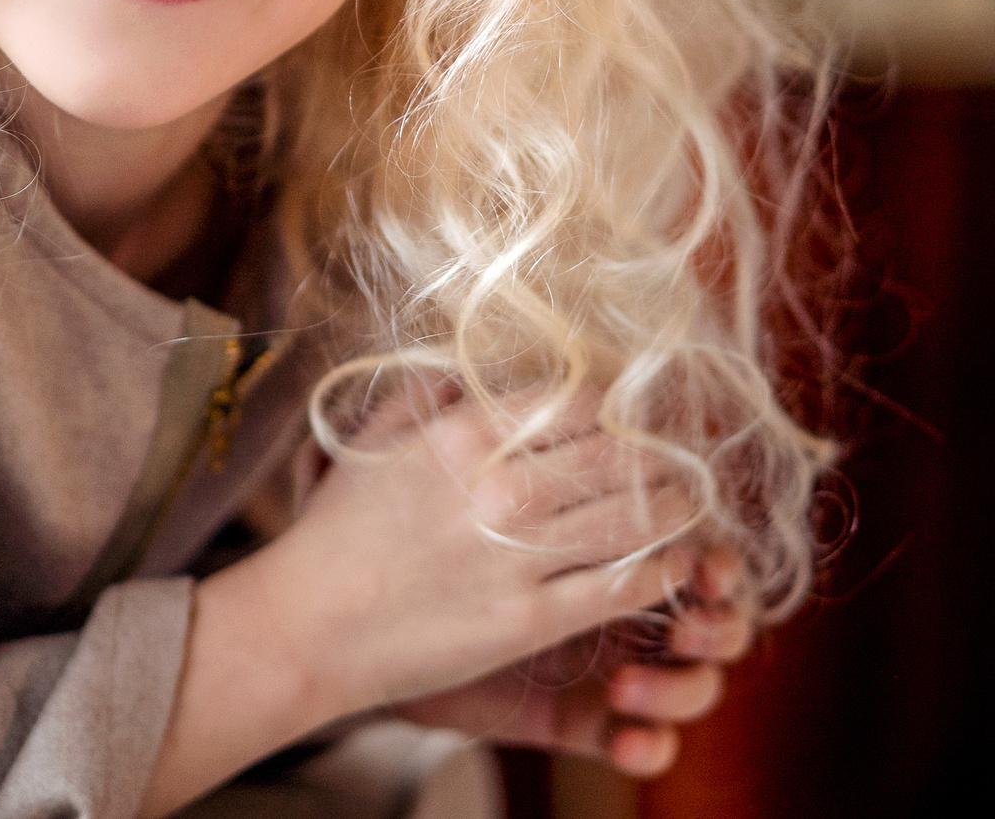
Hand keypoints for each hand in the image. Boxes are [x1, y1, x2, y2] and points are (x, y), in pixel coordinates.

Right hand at [140, 389, 706, 817]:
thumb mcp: (374, 440)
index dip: (618, 404)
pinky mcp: (527, 624)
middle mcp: (496, 489)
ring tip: (689, 501)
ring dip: (677, 506)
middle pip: (619, 453)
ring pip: (634, 518)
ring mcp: (515, 560)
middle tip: (678, 454)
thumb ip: (430, 396)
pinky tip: (673, 561)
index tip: (631, 413)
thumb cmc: (336, 531)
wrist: (305, 629)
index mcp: (461, 435)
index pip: (577, 398)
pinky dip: (660, 570)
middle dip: (660, 452)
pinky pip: (620, 588)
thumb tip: (476, 366)